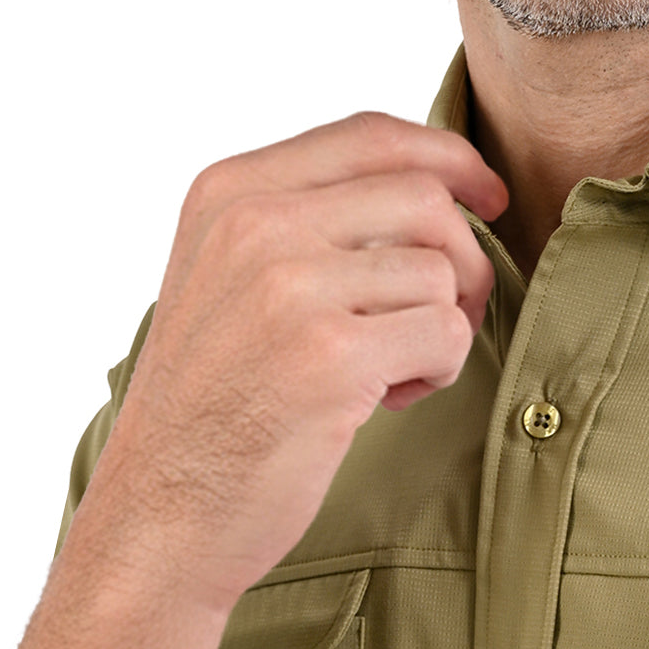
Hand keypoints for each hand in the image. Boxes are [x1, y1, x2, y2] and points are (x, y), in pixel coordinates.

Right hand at [76, 111, 508, 613]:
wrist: (161, 513)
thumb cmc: (209, 408)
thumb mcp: (229, 283)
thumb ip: (303, 225)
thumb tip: (431, 193)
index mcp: (228, 193)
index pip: (370, 135)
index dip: (449, 158)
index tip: (487, 196)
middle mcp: (255, 224)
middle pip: (423, 198)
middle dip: (463, 260)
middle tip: (444, 318)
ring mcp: (290, 286)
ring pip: (442, 270)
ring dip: (444, 328)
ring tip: (389, 374)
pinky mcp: (331, 355)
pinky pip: (445, 332)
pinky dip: (438, 371)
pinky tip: (386, 400)